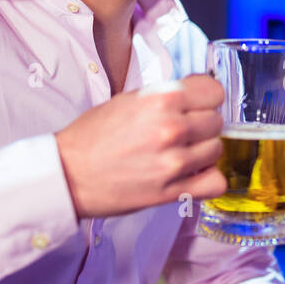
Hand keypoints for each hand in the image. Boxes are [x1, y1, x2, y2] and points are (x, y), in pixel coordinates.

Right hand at [54, 74, 226, 218]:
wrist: (68, 174)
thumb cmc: (91, 137)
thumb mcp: (128, 100)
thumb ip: (165, 97)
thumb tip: (196, 95)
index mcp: (160, 98)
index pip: (213, 91)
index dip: (206, 98)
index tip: (198, 105)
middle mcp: (171, 127)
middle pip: (216, 121)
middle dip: (203, 125)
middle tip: (183, 132)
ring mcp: (174, 161)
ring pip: (217, 150)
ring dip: (203, 152)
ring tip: (181, 154)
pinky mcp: (172, 191)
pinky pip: (215, 182)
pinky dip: (208, 179)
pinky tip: (193, 175)